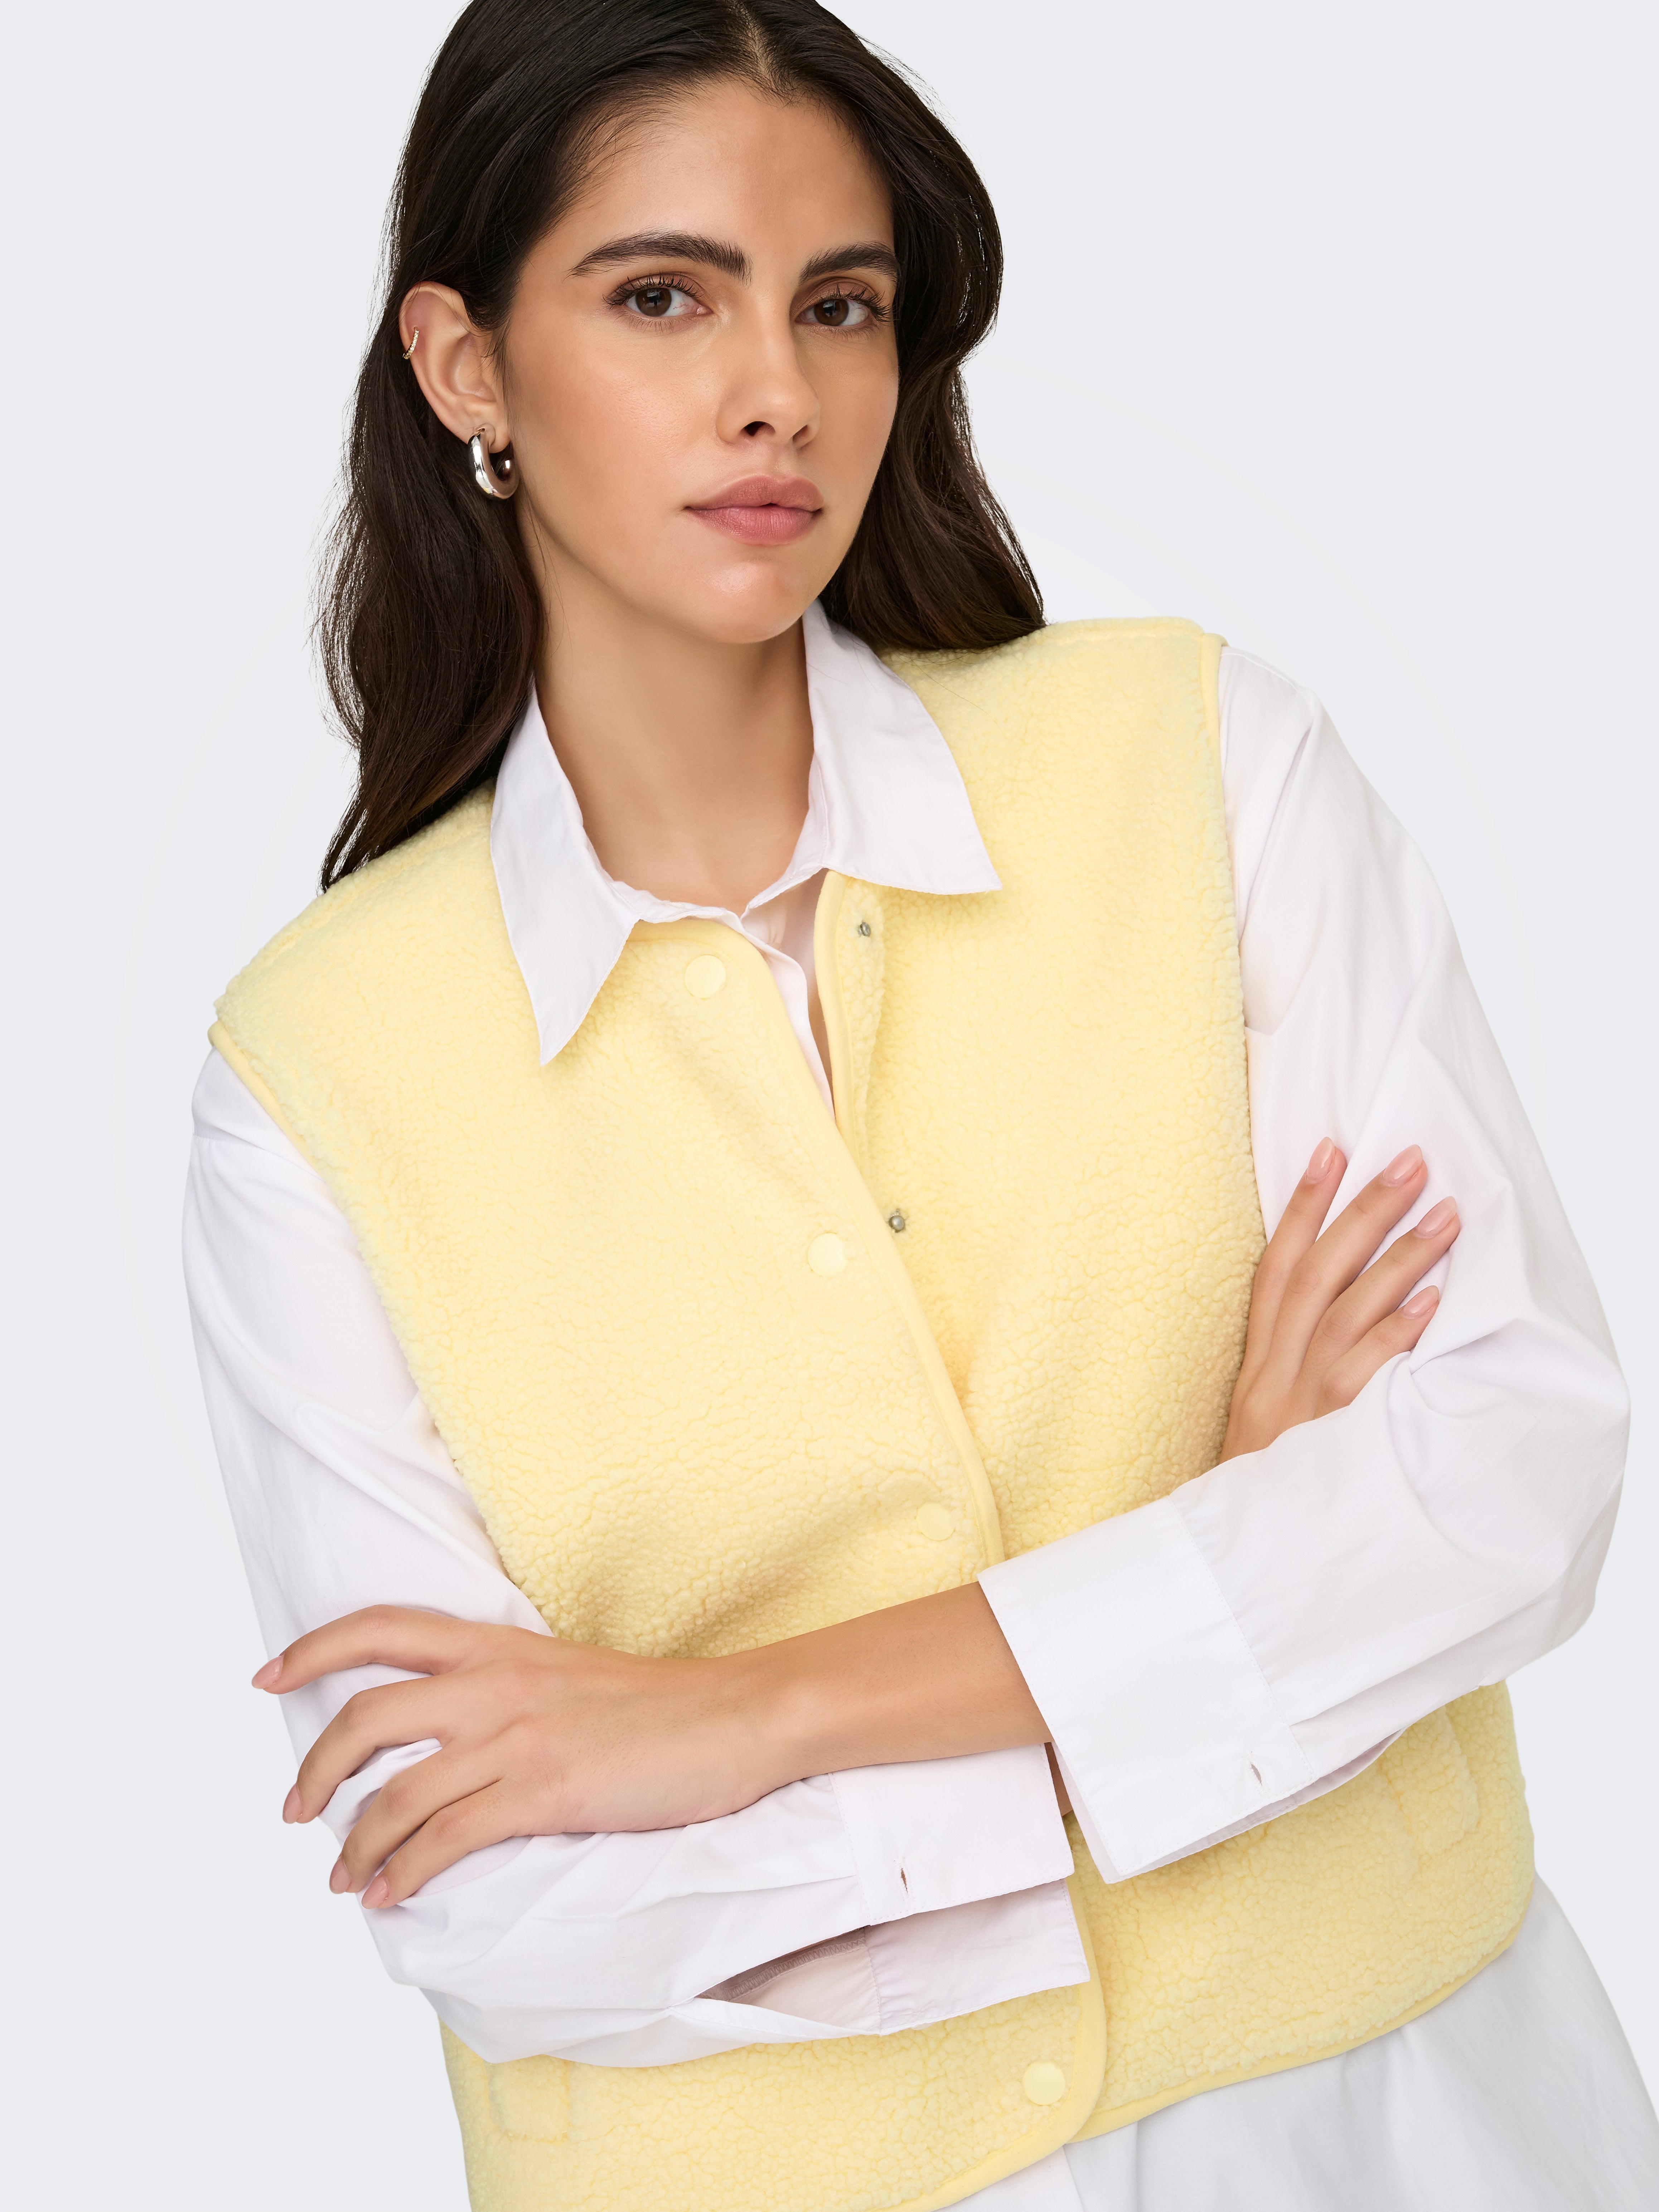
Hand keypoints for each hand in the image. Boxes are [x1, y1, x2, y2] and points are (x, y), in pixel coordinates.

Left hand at [256, 1610, 788, 1906]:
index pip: (382, 1627)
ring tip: (342, 1878)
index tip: (266, 1676)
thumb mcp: (564, 1674)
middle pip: (366, 1716)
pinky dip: (404, 1873)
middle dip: (313, 1769)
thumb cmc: (658, 1707)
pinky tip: (390, 1896)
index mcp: (498, 1645)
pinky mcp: (544, 1791)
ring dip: (354, 1844)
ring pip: (396, 1792)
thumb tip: (450, 1736)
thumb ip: (503, 1690)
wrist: (735, 1717)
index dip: (314, 1648)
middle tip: (294, 1812)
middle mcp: (494, 1683)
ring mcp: (517, 1738)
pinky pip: (445, 1839)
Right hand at [1220, 1140, 1457, 1461]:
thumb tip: (1343, 1309)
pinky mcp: (1331, 1438)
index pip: (1275, 1268)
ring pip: (1346, 1312)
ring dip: (1397, 1257)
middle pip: (1316, 1274)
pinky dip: (1395, 1333)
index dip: (1299, 1206)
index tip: (1330, 1148)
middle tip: (1409, 1159)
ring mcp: (1302, 1405)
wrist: (1233, 1565)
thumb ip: (1293, 1367)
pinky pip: (1366, 1375)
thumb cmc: (1261, 1490)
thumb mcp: (1263, 1422)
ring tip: (1444, 1213)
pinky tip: (1431, 1300)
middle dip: (1361, 1211)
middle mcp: (1275, 1377)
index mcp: (1257, 1367)